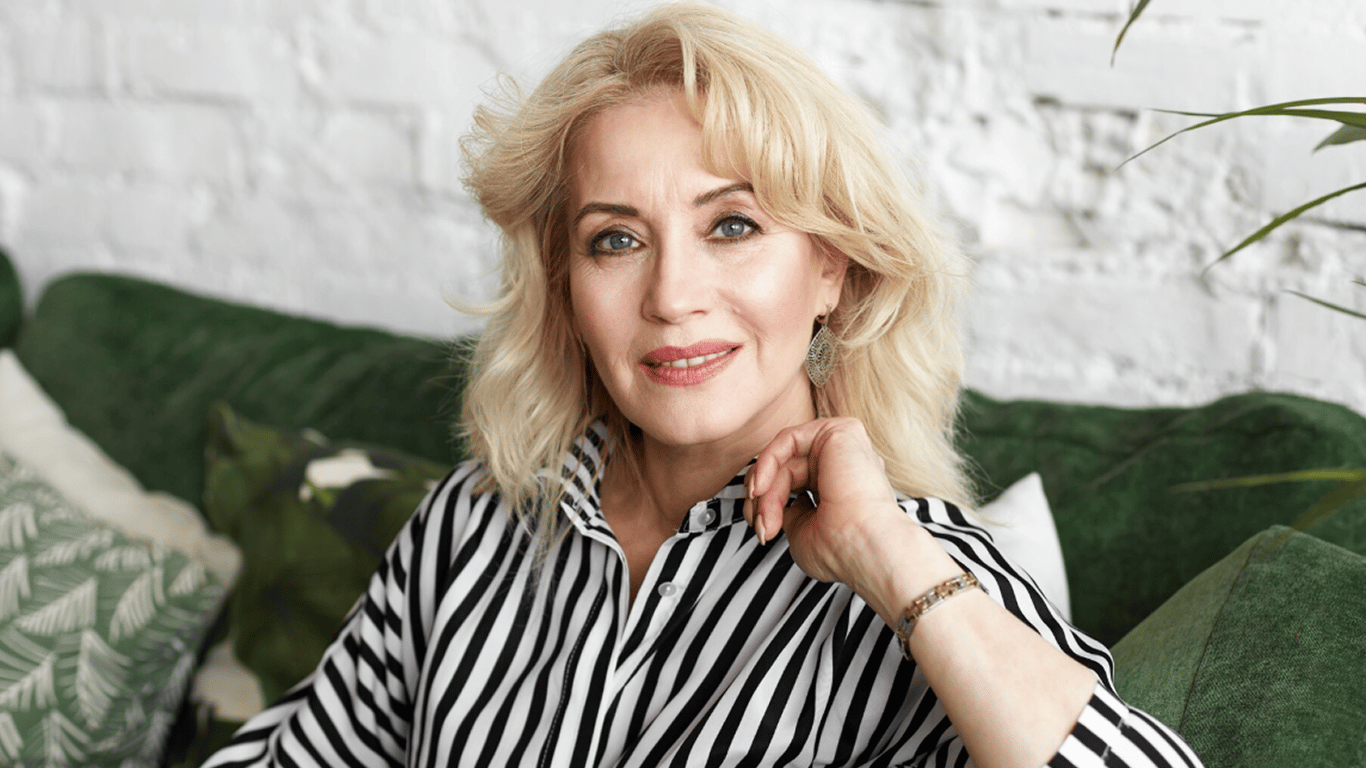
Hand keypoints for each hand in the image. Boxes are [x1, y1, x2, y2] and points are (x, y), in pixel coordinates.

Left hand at [743, 417, 908, 584]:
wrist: (866, 547)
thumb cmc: (842, 550)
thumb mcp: (802, 532)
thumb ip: (788, 512)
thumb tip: (770, 504)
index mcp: (840, 485)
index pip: (792, 483)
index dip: (767, 505)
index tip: (762, 532)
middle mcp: (843, 464)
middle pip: (785, 469)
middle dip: (762, 499)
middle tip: (761, 527)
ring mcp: (843, 447)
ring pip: (785, 456)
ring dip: (765, 488)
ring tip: (764, 516)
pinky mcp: (839, 432)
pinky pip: (788, 439)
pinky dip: (767, 462)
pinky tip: (760, 487)